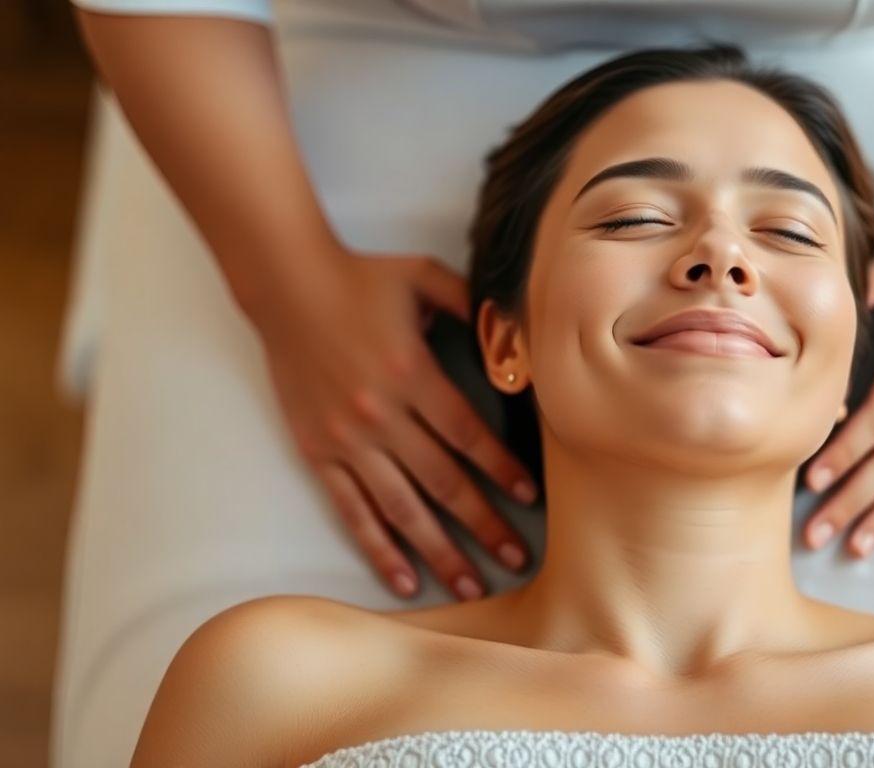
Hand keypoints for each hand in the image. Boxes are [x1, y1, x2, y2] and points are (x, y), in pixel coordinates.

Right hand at [250, 244, 536, 599]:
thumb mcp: (424, 277)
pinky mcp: (318, 453)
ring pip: (400, 508)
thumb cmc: (361, 278)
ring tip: (471, 583)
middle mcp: (379, 414)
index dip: (501, 469)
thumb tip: (519, 331)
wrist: (285, 283)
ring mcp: (346, 439)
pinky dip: (378, 547)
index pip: (467, 434)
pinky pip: (352, 510)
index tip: (530, 497)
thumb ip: (474, 305)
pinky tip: (403, 578)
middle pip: (442, 482)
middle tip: (518, 557)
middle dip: (484, 524)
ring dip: (438, 551)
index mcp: (411, 373)